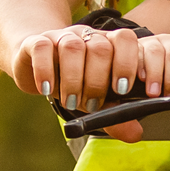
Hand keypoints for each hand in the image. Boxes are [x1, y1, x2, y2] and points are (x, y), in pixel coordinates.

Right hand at [9, 23, 169, 141]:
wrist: (33, 64)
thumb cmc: (72, 82)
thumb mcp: (96, 100)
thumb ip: (115, 115)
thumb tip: (136, 134)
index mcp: (108, 45)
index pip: (126, 40)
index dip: (128, 63)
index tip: (124, 90)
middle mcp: (87, 36)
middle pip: (101, 47)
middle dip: (99, 80)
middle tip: (93, 104)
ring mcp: (62, 36)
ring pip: (73, 46)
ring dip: (74, 78)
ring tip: (72, 102)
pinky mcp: (37, 41)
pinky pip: (43, 49)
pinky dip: (46, 70)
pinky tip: (48, 90)